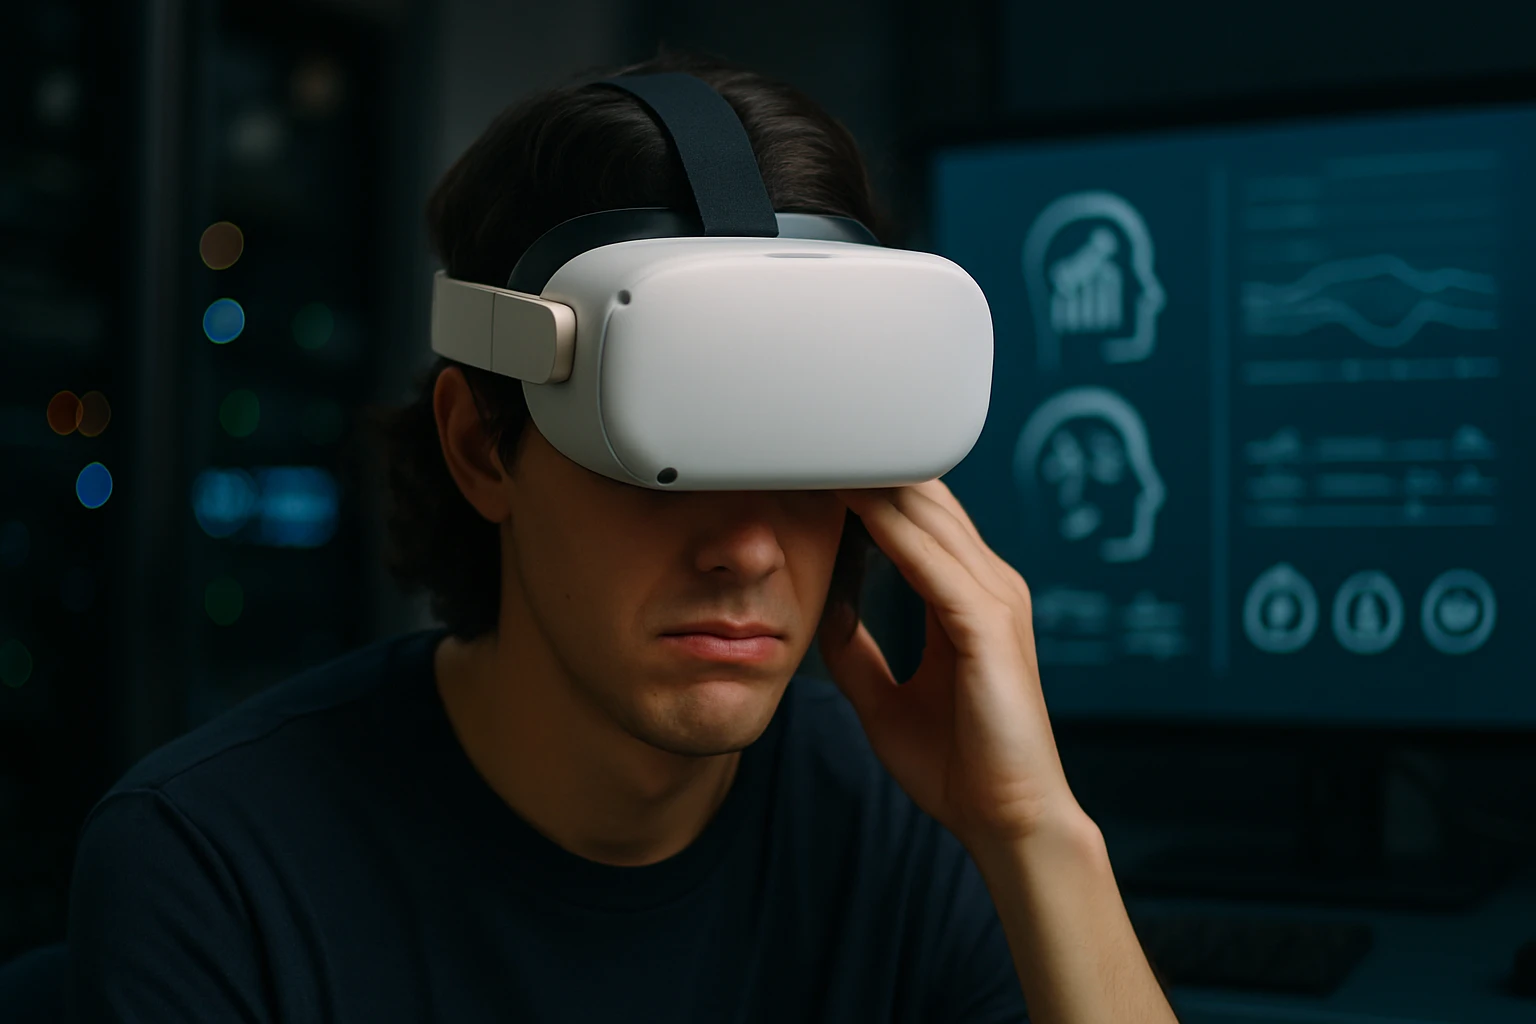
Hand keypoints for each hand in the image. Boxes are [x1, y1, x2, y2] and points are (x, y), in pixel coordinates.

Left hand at [819, 480, 1081, 849]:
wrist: (1008, 820)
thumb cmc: (959, 766)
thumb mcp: (884, 697)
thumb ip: (855, 648)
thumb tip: (822, 607)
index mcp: (969, 598)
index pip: (918, 520)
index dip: (867, 487)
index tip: (812, 467)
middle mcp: (989, 586)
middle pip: (926, 501)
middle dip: (867, 467)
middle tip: (807, 439)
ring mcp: (996, 600)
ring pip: (929, 516)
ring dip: (874, 481)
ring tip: (819, 450)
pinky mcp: (988, 625)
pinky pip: (931, 560)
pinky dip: (890, 525)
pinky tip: (850, 501)